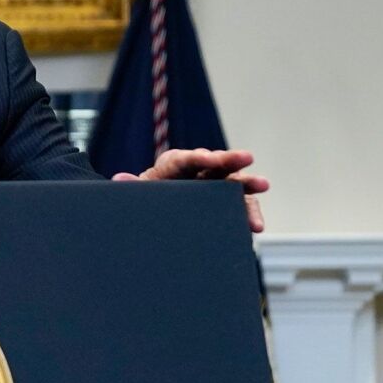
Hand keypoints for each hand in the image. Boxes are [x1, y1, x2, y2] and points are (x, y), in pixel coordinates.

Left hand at [113, 147, 268, 232]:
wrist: (156, 210)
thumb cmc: (148, 195)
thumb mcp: (140, 192)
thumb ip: (133, 186)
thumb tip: (119, 179)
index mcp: (175, 165)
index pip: (188, 158)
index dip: (200, 157)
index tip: (212, 157)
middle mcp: (199, 171)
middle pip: (216, 164)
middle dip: (231, 160)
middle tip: (248, 156)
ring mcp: (215, 186)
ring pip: (234, 183)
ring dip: (248, 186)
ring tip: (263, 185)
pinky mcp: (225, 203)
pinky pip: (239, 206)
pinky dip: (248, 214)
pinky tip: (256, 226)